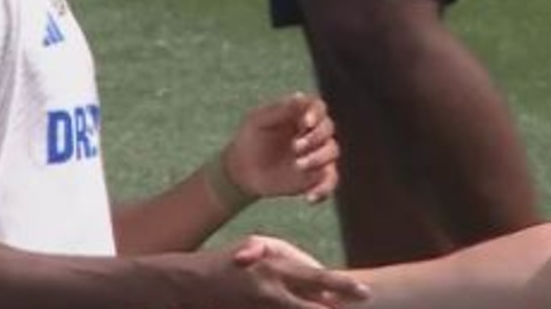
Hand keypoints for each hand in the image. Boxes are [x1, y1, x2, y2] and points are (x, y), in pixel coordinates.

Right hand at [180, 239, 367, 308]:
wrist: (186, 284)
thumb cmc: (225, 262)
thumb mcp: (256, 247)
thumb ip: (286, 258)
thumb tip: (315, 270)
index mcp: (274, 265)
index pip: (317, 276)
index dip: (342, 285)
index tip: (365, 291)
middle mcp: (271, 287)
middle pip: (314, 300)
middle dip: (339, 303)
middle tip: (365, 301)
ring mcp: (260, 305)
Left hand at [225, 93, 338, 202]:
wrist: (244, 170)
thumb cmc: (251, 139)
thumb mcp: (259, 121)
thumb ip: (280, 109)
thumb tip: (302, 96)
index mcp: (300, 114)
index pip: (319, 107)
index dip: (317, 113)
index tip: (306, 122)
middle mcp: (313, 132)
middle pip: (328, 129)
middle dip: (315, 138)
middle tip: (295, 147)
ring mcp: (317, 154)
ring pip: (332, 152)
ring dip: (318, 159)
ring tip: (297, 165)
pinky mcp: (317, 176)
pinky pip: (331, 182)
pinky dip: (324, 190)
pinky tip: (309, 197)